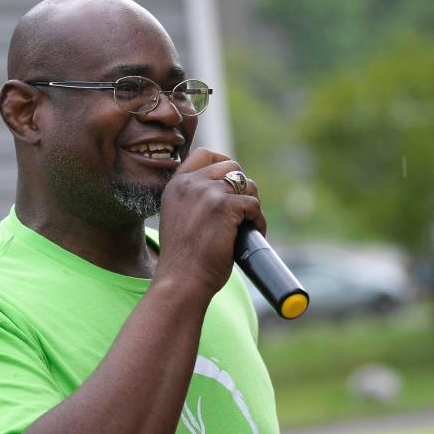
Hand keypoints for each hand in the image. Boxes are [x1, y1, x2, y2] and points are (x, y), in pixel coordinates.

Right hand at [154, 148, 265, 296]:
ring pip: (247, 184)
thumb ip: (193, 199)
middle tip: (241, 210)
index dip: (223, 161)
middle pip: (231, 166)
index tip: (231, 178)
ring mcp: (207, 192)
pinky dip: (258, 220)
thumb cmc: (183, 258)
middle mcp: (189, 184)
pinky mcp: (225, 206)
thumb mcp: (179, 218)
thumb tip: (225, 188)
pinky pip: (253, 204)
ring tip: (247, 225)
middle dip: (242, 186)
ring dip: (251, 204)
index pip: (203, 154)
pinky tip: (252, 233)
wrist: (182, 279)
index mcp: (176, 186)